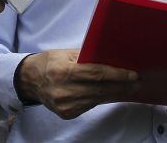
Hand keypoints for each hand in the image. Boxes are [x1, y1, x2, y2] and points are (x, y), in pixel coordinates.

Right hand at [16, 49, 137, 118]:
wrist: (30, 80)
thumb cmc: (50, 62)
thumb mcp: (67, 53)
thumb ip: (88, 57)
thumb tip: (112, 59)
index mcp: (65, 71)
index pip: (97, 74)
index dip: (117, 75)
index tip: (132, 74)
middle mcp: (64, 90)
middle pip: (100, 89)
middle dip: (121, 85)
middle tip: (137, 82)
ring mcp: (66, 105)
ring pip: (98, 99)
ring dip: (115, 93)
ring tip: (129, 87)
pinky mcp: (67, 113)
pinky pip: (90, 105)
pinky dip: (101, 99)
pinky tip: (111, 93)